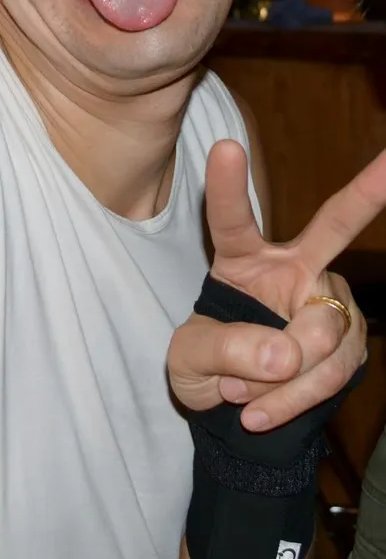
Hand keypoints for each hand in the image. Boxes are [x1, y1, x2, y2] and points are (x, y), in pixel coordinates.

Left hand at [168, 141, 383, 431]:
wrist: (236, 407)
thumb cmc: (207, 363)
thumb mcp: (190, 360)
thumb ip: (225, 350)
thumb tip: (283, 355)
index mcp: (242, 257)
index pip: (232, 220)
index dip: (228, 187)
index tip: (225, 147)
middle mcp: (294, 266)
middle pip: (334, 226)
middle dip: (368, 191)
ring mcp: (327, 299)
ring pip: (323, 335)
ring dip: (280, 380)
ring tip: (241, 394)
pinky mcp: (349, 339)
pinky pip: (332, 371)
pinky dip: (294, 399)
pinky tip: (262, 411)